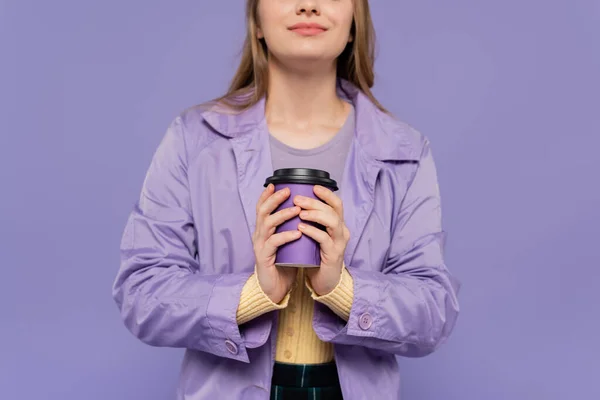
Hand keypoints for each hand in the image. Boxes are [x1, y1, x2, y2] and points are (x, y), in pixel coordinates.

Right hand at [253, 184, 301, 302]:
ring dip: (282, 215)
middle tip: (288, 191)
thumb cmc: (283, 264)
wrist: (274, 289)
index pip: (262, 208)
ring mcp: (260, 246)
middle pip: (262, 211)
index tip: (276, 184)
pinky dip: (285, 236)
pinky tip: (297, 233)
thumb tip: (306, 213)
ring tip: (296, 210)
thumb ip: (292, 229)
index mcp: (263, 230)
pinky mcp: (264, 258)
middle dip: (274, 199)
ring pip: (267, 224)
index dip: (267, 195)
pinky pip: (273, 243)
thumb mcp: (287, 243)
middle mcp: (259, 235)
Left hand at [294, 185, 349, 295]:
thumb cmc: (317, 257)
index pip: (337, 204)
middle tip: (297, 199)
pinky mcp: (333, 255)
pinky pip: (324, 239)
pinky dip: (312, 231)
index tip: (312, 187)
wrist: (324, 282)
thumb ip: (310, 222)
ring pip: (332, 221)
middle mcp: (342, 231)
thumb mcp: (315, 235)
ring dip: (315, 214)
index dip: (326, 194)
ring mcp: (339, 243)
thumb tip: (294, 204)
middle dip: (314, 202)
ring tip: (299, 212)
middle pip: (333, 210)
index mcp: (338, 225)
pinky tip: (301, 228)